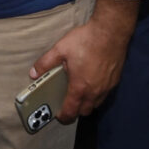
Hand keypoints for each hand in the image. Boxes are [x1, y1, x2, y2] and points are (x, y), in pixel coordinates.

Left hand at [29, 0, 137, 122]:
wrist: (110, 32)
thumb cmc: (85, 40)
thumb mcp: (60, 49)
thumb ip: (46, 63)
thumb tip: (33, 73)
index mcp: (80, 87)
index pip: (71, 110)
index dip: (64, 116)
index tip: (58, 115)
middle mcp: (95, 92)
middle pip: (85, 111)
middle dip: (75, 110)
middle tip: (67, 102)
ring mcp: (107, 87)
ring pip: (96, 104)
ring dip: (87, 103)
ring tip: (78, 92)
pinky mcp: (115, 81)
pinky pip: (104, 95)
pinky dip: (97, 94)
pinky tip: (91, 81)